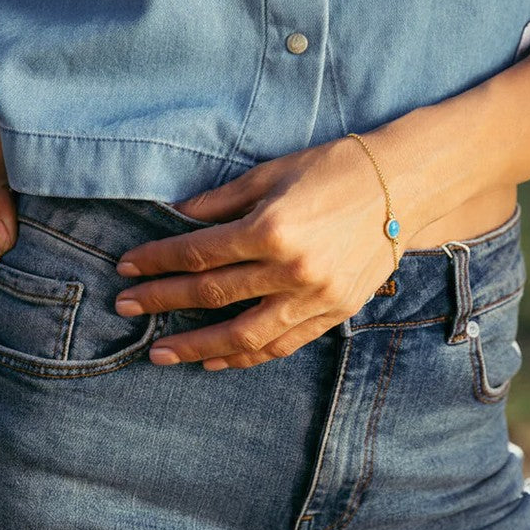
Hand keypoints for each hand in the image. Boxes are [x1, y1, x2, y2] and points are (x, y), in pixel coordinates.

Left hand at [114, 134, 402, 370]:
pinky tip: (217, 361)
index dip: (157, 261)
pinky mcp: (333, 312)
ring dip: (196, 346)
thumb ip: (222, 200)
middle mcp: (290, 269)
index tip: (128, 268)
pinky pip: (281, 344)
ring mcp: (313, 297)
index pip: (199, 252)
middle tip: (125, 307)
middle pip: (210, 294)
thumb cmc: (336, 169)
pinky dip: (246, 356)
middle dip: (161, 300)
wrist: (403, 187)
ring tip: (159, 354)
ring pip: (243, 334)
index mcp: (271, 228)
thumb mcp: (273, 173)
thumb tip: (178, 216)